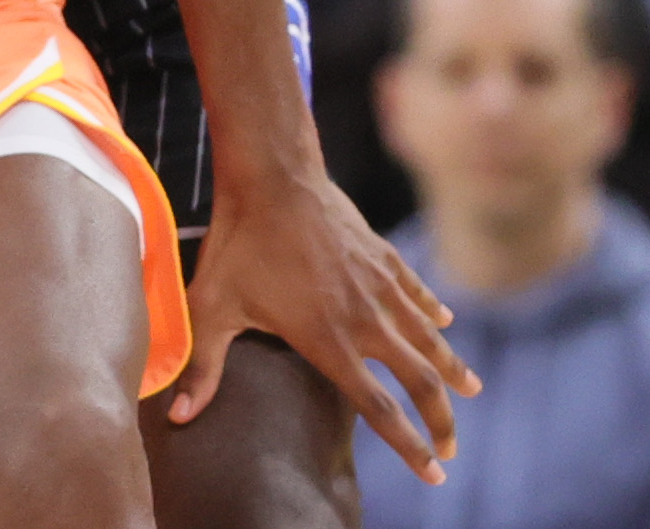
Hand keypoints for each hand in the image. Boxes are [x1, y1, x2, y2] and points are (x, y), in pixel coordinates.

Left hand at [172, 169, 477, 483]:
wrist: (273, 176)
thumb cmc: (238, 243)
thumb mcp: (212, 307)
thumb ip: (202, 367)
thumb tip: (177, 416)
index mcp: (328, 340)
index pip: (379, 408)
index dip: (410, 445)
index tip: (434, 472)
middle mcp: (365, 319)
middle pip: (419, 381)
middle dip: (441, 420)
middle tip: (451, 450)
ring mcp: (380, 286)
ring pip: (429, 338)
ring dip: (452, 369)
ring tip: (471, 391)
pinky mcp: (384, 257)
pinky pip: (417, 293)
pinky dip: (433, 313)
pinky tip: (444, 324)